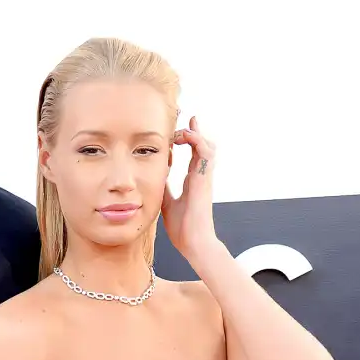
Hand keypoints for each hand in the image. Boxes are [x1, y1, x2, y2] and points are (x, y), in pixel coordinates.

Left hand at [161, 116, 219, 263]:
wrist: (193, 242)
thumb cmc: (182, 228)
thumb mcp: (165, 203)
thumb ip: (162, 188)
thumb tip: (151, 177)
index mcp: (192, 180)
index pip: (192, 153)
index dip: (186, 139)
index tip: (176, 130)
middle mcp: (200, 176)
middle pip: (203, 145)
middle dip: (194, 130)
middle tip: (185, 117)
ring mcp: (204, 177)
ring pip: (208, 146)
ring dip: (196, 134)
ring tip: (184, 127)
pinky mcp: (204, 179)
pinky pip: (206, 153)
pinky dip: (198, 141)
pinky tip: (186, 136)